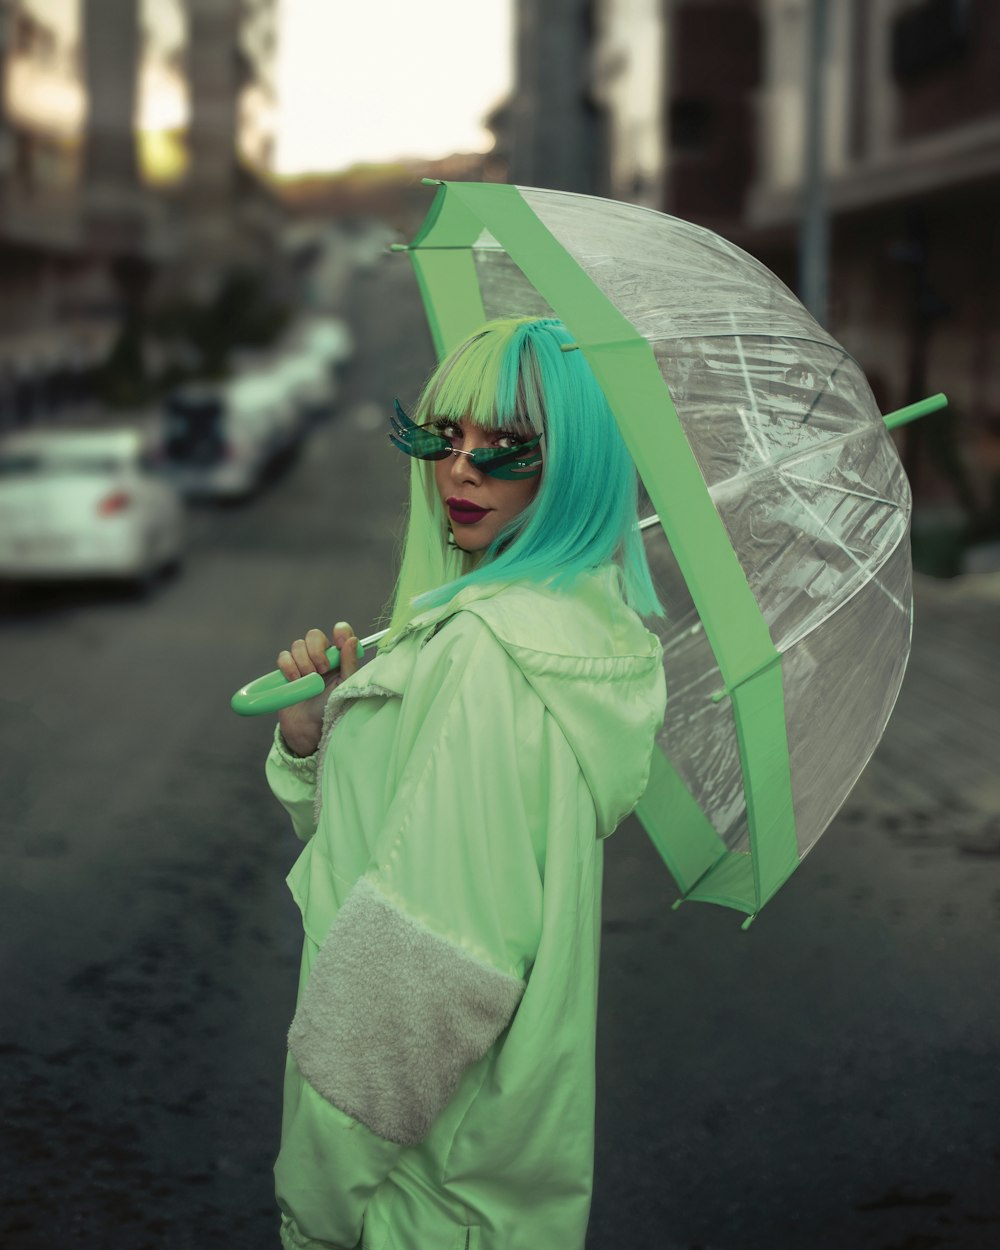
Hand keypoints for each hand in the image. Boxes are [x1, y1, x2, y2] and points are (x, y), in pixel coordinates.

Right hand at [276, 621, 358, 757]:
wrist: (310, 729)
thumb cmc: (332, 709)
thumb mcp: (345, 687)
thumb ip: (349, 664)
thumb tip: (352, 640)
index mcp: (340, 659)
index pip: (341, 633)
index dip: (339, 632)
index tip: (339, 641)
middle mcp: (322, 657)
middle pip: (314, 635)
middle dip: (316, 650)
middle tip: (322, 670)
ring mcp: (303, 664)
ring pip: (298, 645)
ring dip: (303, 662)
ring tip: (309, 680)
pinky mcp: (287, 672)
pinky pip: (283, 656)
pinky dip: (288, 667)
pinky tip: (294, 681)